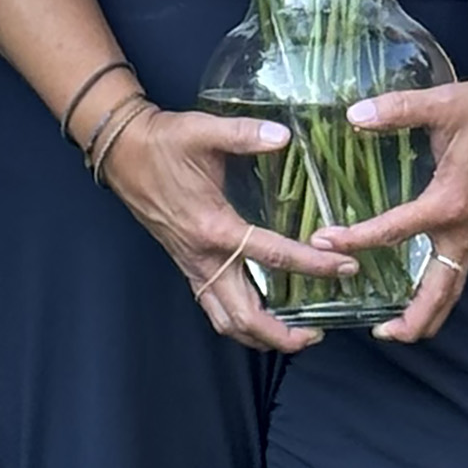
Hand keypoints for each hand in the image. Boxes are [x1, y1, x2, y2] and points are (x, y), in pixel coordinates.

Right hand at [96, 100, 355, 352]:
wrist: (121, 152)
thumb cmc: (162, 142)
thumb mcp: (203, 131)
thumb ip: (244, 133)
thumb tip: (283, 135)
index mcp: (214, 227)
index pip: (273, 255)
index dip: (314, 264)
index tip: (346, 268)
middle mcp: (204, 257)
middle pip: (244, 315)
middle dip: (282, 334)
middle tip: (316, 333)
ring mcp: (193, 265)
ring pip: (225, 320)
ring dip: (259, 336)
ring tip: (292, 336)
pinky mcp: (186, 265)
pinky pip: (213, 307)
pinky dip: (239, 321)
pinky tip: (259, 315)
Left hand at [318, 73, 467, 344]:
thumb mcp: (443, 104)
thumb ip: (398, 109)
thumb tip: (355, 114)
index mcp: (450, 201)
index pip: (397, 230)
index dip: (358, 238)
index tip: (324, 243)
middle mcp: (463, 226)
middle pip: (441, 289)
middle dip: (414, 317)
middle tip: (381, 335)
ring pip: (453, 285)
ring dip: (429, 312)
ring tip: (396, 331)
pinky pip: (456, 269)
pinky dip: (438, 289)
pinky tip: (416, 292)